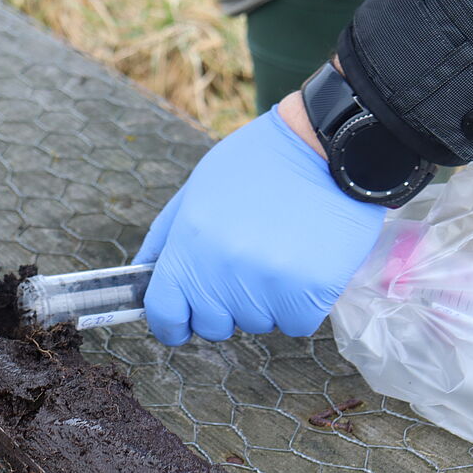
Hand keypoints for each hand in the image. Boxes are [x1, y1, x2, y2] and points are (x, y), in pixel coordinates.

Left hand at [136, 103, 385, 345]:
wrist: (328, 147)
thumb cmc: (261, 163)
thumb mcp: (198, 187)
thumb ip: (167, 236)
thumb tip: (144, 275)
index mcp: (190, 242)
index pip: (165, 312)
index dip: (171, 322)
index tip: (182, 321)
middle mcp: (223, 269)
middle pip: (212, 325)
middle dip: (225, 306)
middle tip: (246, 266)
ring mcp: (266, 284)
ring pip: (257, 323)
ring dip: (266, 301)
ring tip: (281, 252)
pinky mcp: (309, 293)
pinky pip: (296, 323)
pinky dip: (301, 303)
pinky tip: (306, 262)